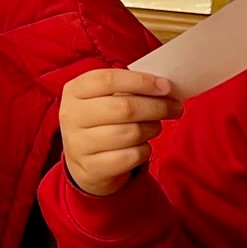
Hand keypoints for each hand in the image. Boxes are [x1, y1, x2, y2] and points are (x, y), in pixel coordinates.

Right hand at [58, 68, 181, 196]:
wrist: (84, 161)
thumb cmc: (102, 120)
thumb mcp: (104, 98)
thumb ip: (129, 88)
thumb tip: (164, 87)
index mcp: (74, 91)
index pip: (108, 79)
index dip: (140, 81)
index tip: (166, 86)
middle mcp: (71, 116)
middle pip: (124, 108)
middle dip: (157, 107)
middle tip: (175, 107)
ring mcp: (79, 144)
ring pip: (130, 133)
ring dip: (152, 128)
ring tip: (156, 125)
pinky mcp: (92, 168)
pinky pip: (131, 156)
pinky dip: (144, 149)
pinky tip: (142, 145)